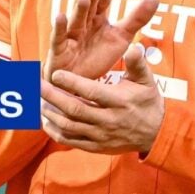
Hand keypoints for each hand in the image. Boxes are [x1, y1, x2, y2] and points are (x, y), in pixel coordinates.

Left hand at [40, 42, 164, 154]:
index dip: (72, 82)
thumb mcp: (147, 81)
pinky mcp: (97, 147)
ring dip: (51, 114)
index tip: (55, 73)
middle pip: (75, 109)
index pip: (91, 92)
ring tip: (37, 101)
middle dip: (53, 97)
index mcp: (120, 102)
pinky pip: (71, 141)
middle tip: (37, 86)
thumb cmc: (148, 102)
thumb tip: (132, 47)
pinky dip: (55, 132)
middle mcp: (108, 120)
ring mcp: (101, 136)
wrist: (157, 134)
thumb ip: (137, 64)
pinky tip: (45, 120)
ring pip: (70, 126)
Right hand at [43, 0, 157, 80]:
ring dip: (79, 10)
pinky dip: (58, 27)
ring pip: (75, 20)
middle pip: (89, 9)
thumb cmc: (98, 55)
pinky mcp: (59, 49)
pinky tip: (60, 16)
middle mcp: (84, 25)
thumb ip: (137, 18)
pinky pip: (58, 37)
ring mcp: (71, 36)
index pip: (103, 4)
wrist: (82, 81)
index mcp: (98, 20)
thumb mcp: (122, 36)